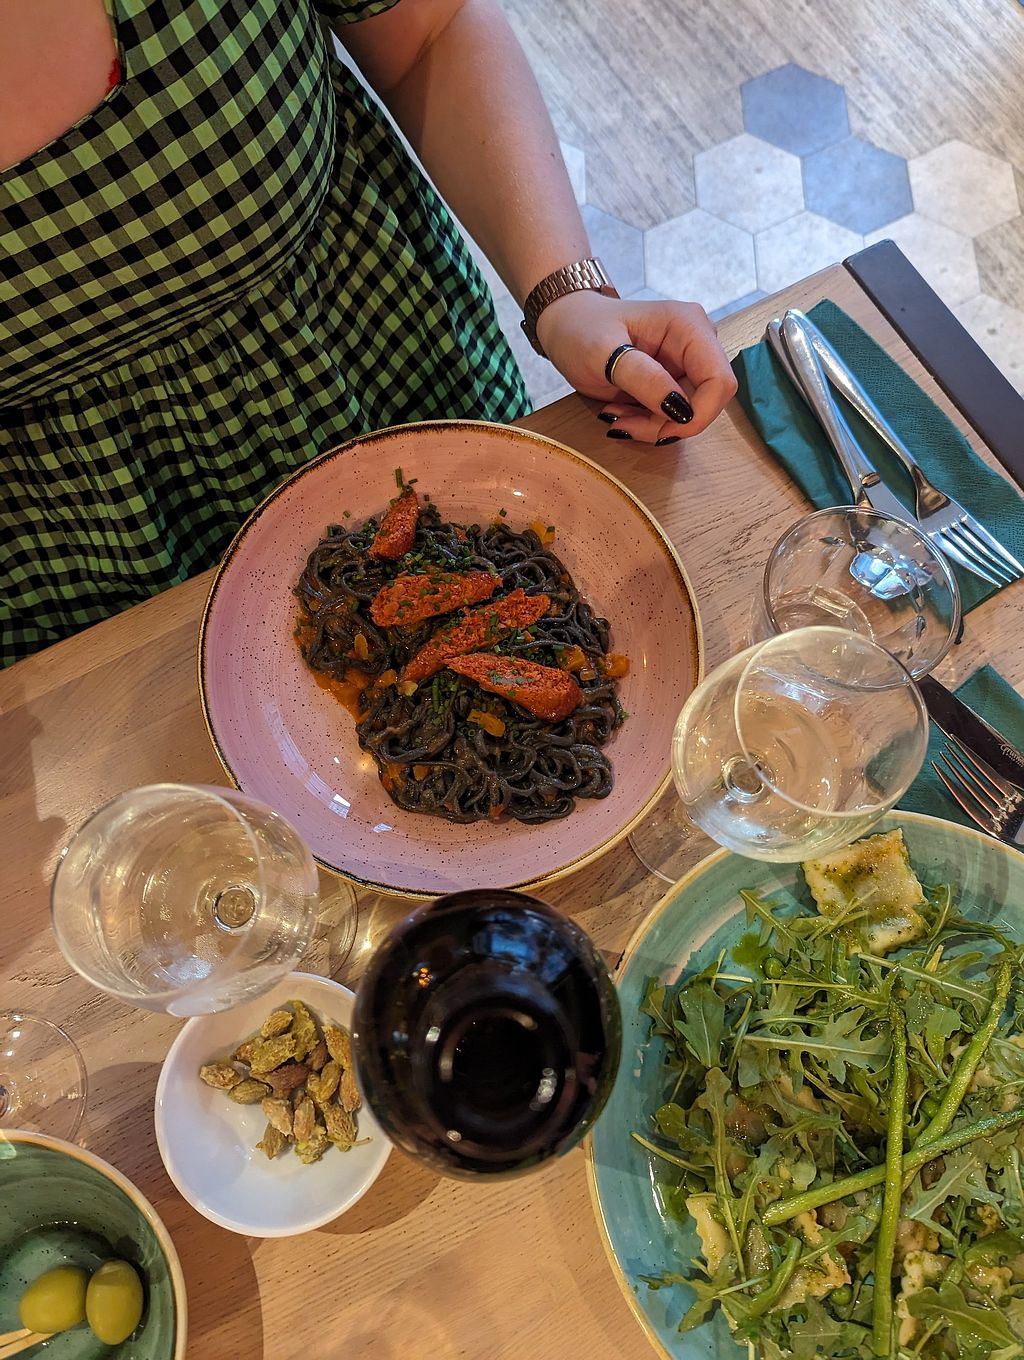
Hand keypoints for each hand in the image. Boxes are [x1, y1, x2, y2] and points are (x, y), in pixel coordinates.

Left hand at [533, 291, 736, 442]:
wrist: (567, 325)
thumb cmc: (581, 328)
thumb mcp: (604, 353)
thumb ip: (644, 379)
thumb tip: (681, 409)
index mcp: (689, 326)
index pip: (719, 380)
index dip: (698, 414)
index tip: (661, 429)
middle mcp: (696, 344)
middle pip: (705, 403)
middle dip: (667, 424)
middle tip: (623, 424)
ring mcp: (686, 364)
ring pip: (688, 415)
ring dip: (653, 426)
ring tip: (615, 415)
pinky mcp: (673, 382)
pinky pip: (672, 416)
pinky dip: (647, 423)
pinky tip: (620, 412)